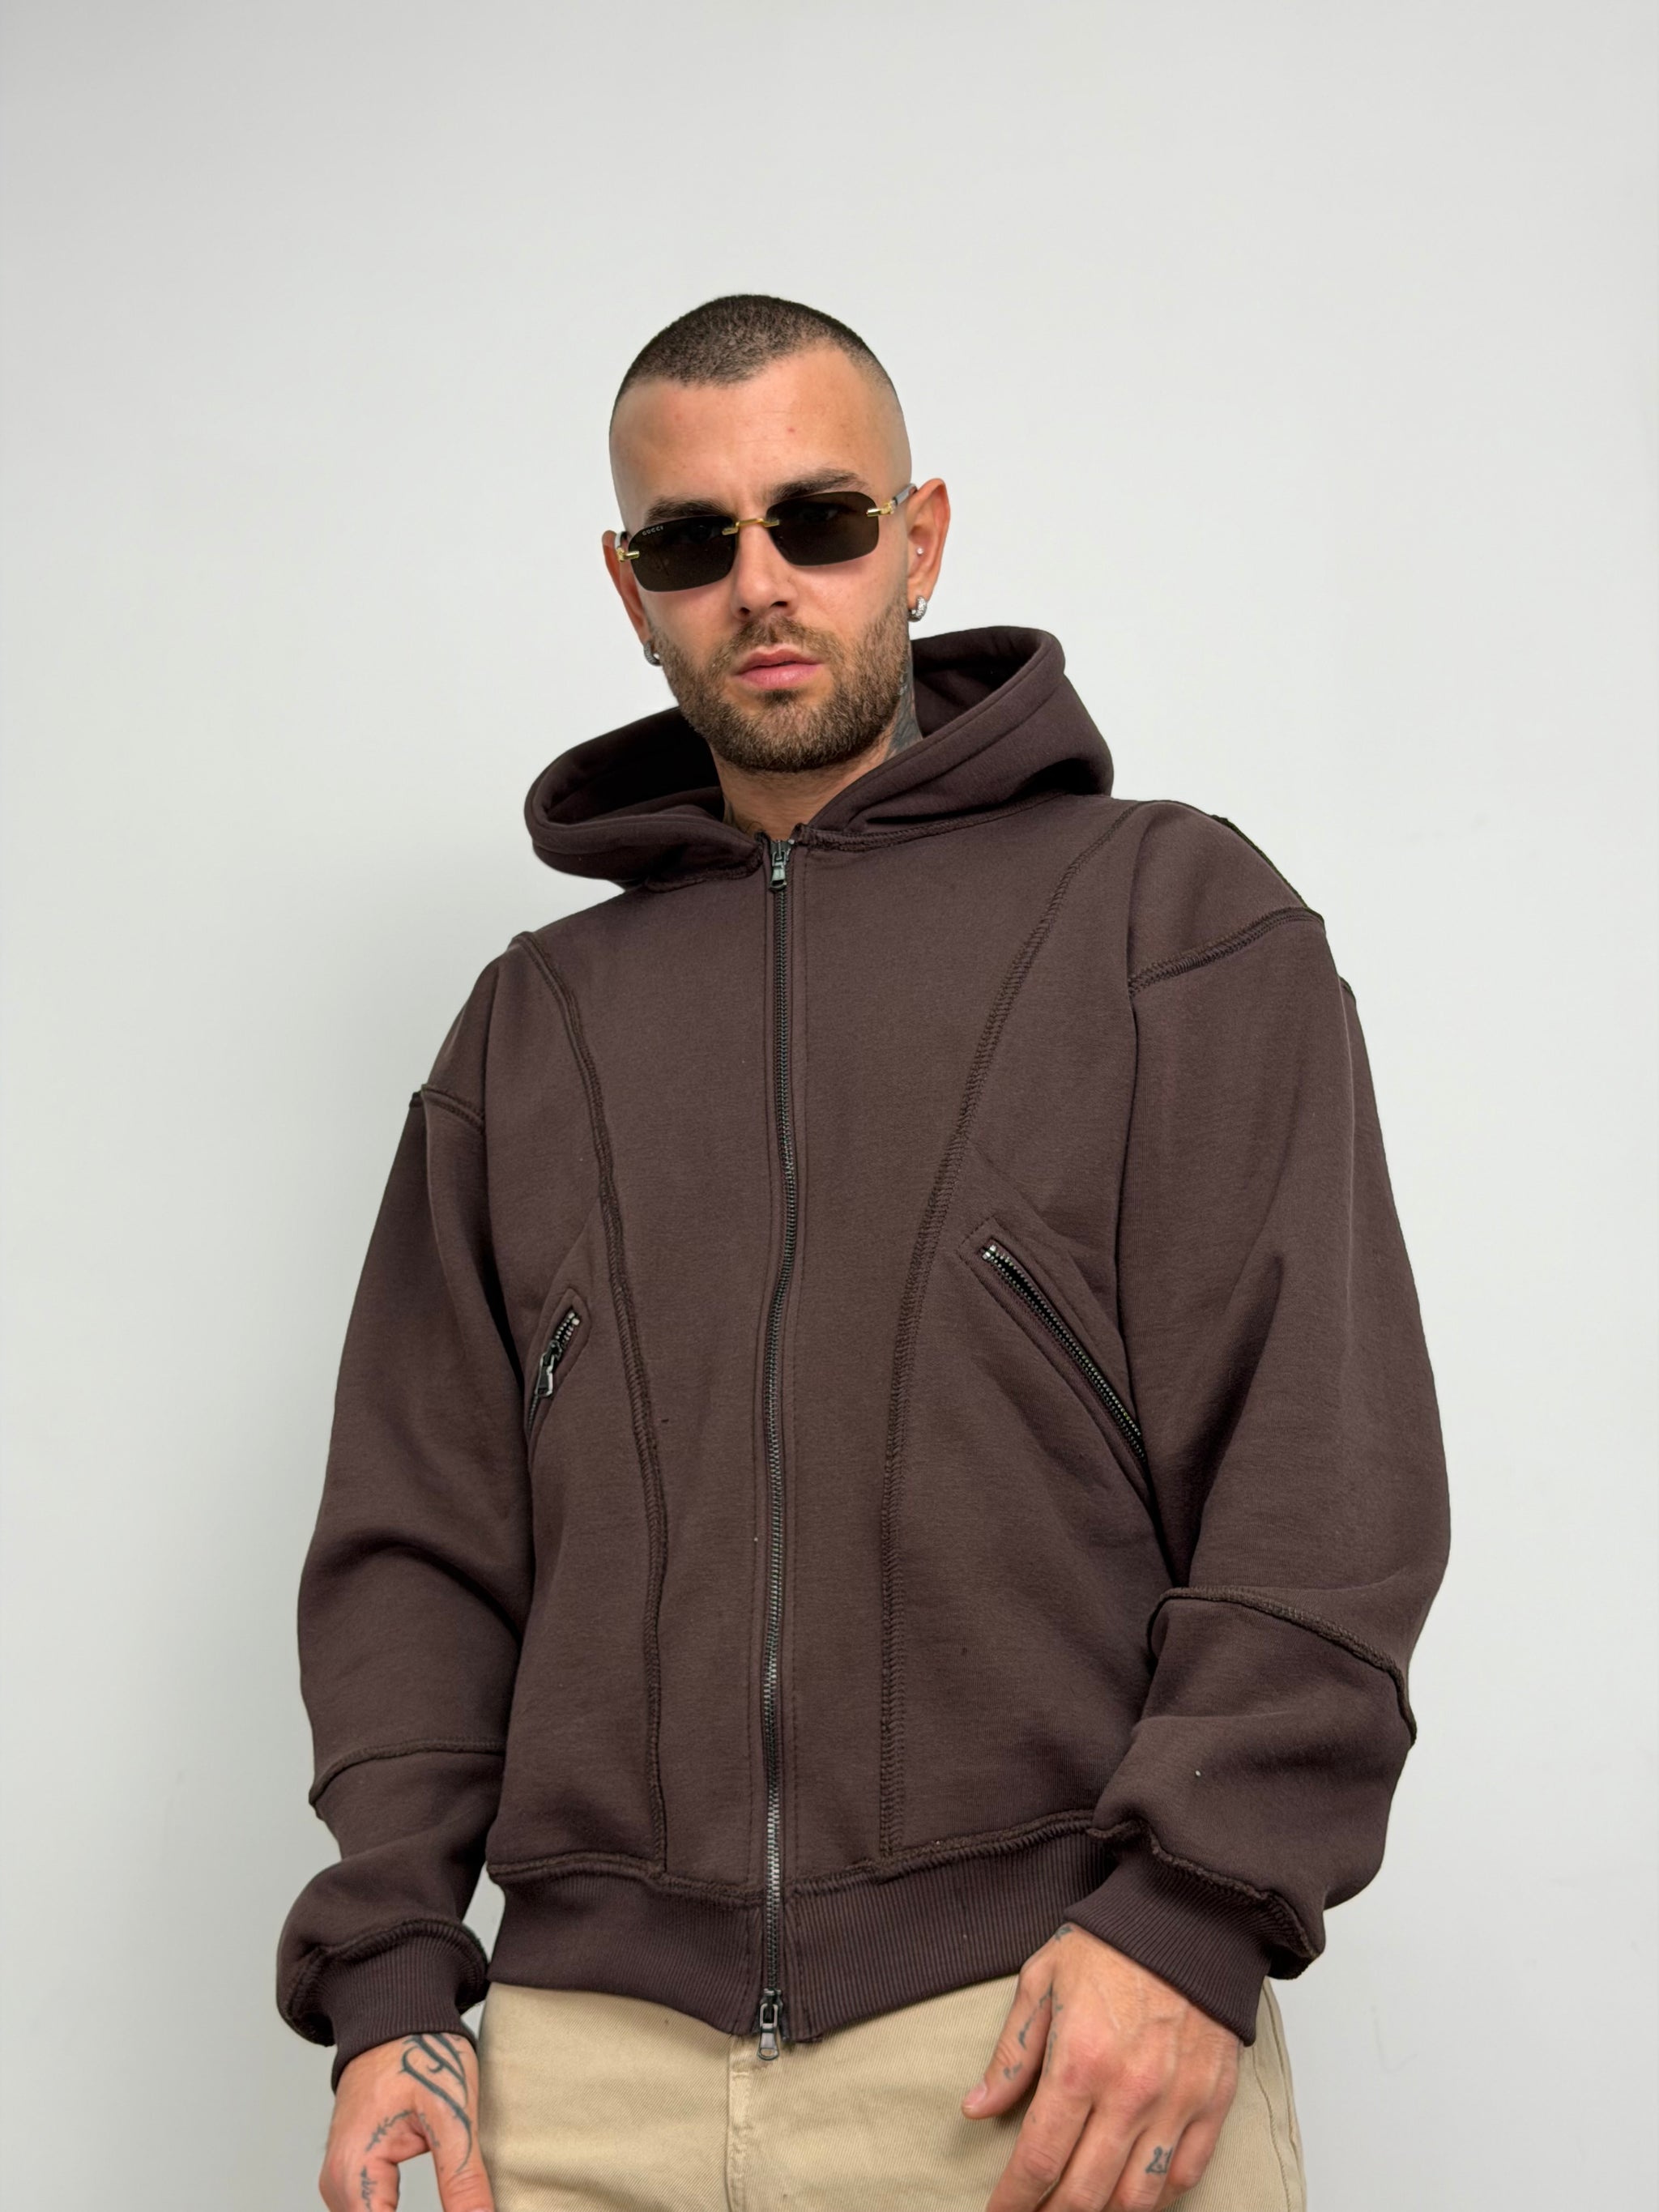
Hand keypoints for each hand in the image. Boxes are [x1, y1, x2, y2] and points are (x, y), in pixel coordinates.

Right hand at [319, 2030, 494, 2211]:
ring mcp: (342, 2180)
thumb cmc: (421, 2052)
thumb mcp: (452, 2114)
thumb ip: (463, 2179)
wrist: (394, 2016)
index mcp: (355, 2169)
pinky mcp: (353, 2176)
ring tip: (461, 2203)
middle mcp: (338, 2183)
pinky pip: (371, 2211)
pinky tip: (441, 2206)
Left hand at [962, 1923, 1239, 2210]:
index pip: (1039, 2160)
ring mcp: (1176, 2103)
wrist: (1187, 1915)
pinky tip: (1132, 2195)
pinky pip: (1186, 2175)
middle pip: (1085, 2193)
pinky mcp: (1213, 2102)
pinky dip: (1158, 2198)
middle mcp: (1129, 2094)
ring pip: (1137, 2199)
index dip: (1013, 2201)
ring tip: (1078, 2209)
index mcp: (1079, 2063)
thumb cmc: (1111, 1945)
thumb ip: (1011, 2054)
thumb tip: (976, 2108)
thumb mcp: (1041, 1982)